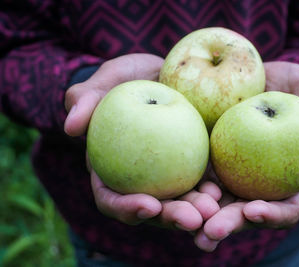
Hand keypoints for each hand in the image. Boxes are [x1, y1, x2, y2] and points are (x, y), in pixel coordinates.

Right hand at [64, 54, 219, 229]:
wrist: (160, 73)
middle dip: (171, 217)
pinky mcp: (194, 164)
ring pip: (182, 202)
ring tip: (214, 209)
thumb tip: (71, 126)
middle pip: (153, 209)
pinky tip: (225, 190)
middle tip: (193, 219)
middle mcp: (141, 179)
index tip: (148, 204)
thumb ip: (85, 99)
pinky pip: (204, 182)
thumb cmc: (126, 79)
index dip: (127, 208)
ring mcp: (170, 175)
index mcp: (112, 169)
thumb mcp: (105, 81)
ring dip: (198, 212)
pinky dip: (214, 190)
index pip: (112, 199)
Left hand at [194, 61, 298, 251]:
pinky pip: (191, 184)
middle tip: (211, 230)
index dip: (274, 214)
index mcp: (286, 177)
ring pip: (214, 206)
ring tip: (186, 224)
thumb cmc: (285, 83)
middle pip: (244, 214)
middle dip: (229, 224)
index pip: (285, 207)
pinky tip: (162, 200)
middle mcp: (256, 184)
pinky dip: (181, 195)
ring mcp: (228, 177)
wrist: (248, 75)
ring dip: (200, 220)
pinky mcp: (203, 165)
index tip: (255, 208)